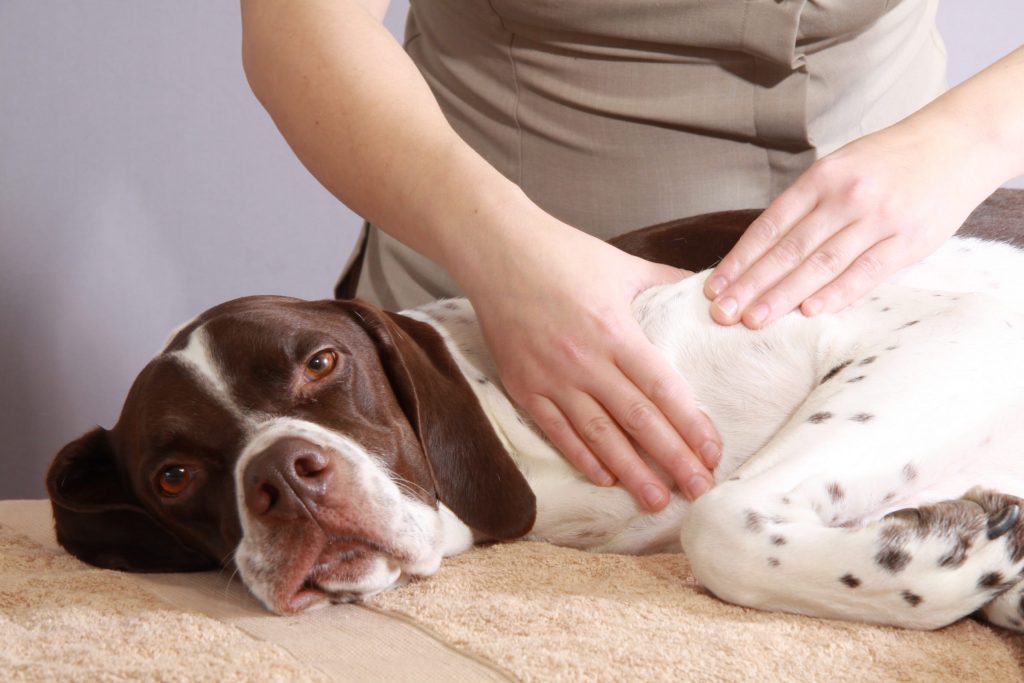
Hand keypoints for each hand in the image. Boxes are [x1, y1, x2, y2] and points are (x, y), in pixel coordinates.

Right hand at [463, 223, 721, 509]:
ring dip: (630, 472)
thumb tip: (712, 294)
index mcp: (616, 331)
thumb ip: (668, 283)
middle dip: (672, 459)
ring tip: (656, 500)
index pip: (662, 389)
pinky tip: (605, 478)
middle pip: (637, 421)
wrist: (497, 250)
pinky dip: (582, 457)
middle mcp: (585, 360)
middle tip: (700, 490)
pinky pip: (557, 431)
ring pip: (598, 435)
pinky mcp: (524, 386)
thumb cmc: (564, 254)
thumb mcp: (624, 265)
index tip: (713, 452)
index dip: (690, 425)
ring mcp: (551, 377)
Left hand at [704, 114, 1003, 327]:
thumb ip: (807, 207)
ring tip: (754, 319)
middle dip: (751, 284)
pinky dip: (837, 293)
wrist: (960, 141)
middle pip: (788, 249)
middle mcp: (845, 196)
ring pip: (821, 264)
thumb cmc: (889, 161)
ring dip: (784, 295)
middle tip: (722, 312)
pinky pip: (866, 273)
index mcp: (821, 177)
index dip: (739, 259)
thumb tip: (764, 253)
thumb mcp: (841, 168)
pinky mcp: (908, 240)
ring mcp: (878, 218)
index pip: (769, 226)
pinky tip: (809, 311)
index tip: (714, 287)